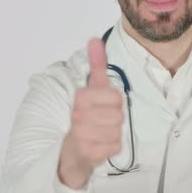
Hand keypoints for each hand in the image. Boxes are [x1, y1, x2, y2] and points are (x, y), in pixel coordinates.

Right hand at [58, 38, 123, 188]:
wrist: (72, 148)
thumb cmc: (87, 115)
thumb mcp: (92, 88)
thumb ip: (96, 64)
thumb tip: (94, 39)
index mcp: (81, 97)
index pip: (116, 98)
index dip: (115, 102)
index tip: (103, 105)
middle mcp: (78, 115)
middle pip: (119, 115)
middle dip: (114, 118)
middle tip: (102, 120)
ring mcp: (82, 135)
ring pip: (117, 130)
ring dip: (113, 133)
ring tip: (100, 132)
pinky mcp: (89, 153)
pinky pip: (115, 146)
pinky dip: (111, 146)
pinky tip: (100, 144)